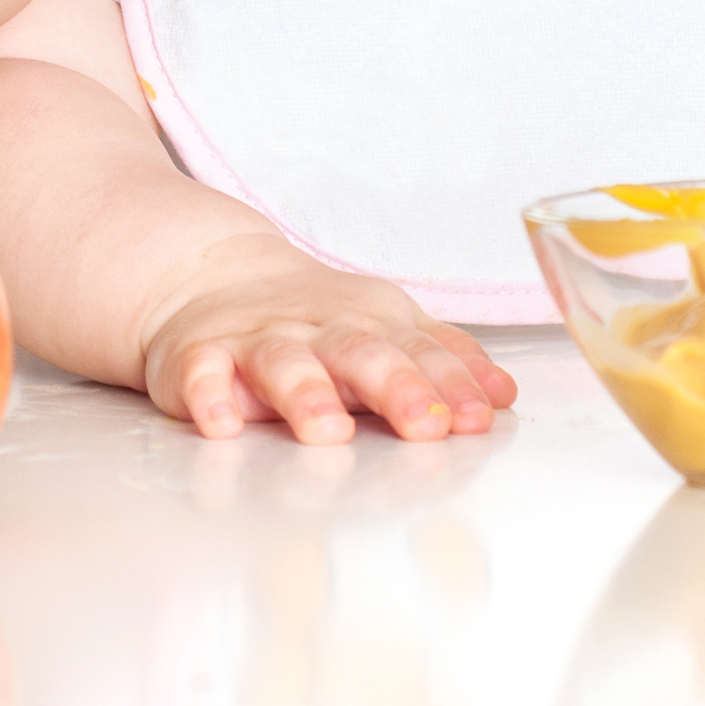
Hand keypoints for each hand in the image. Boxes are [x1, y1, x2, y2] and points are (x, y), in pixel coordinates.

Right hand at [143, 233, 518, 444]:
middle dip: (396, 387)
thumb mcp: (386, 325)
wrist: (212, 274)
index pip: (418, 352)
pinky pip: (202, 374)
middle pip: (361, 353)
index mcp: (371, 323)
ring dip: (306, 395)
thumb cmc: (315, 318)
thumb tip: (504, 395)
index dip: (451, 384)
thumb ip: (444, 359)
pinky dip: (209, 395)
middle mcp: (320, 328)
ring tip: (327, 431)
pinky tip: (221, 423)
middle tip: (426, 426)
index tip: (481, 418)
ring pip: (284, 363)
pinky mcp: (200, 356)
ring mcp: (259, 341)